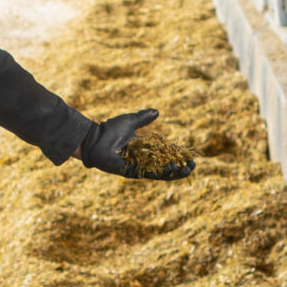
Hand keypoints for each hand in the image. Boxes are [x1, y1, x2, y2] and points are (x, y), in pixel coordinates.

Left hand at [79, 109, 194, 179]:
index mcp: (144, 151)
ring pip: (160, 174)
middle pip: (166, 168)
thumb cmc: (109, 129)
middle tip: (192, 167)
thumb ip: (143, 118)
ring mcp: (137, 168)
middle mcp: (142, 161)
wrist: (95, 137)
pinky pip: (149, 174)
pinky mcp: (131, 172)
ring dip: (174, 172)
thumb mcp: (130, 121)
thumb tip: (157, 111)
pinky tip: (173, 169)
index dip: (178, 158)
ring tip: (186, 170)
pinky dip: (161, 172)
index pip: (165, 157)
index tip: (191, 158)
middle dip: (180, 168)